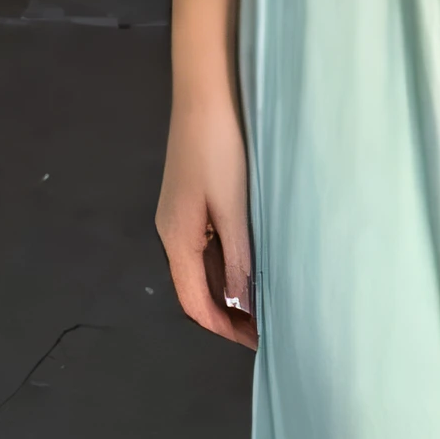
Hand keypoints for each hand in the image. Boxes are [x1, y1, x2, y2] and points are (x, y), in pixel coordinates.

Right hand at [158, 86, 257, 350]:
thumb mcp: (233, 209)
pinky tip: (249, 266)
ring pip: (201, 269)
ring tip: (263, 304)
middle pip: (195, 289)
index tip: (256, 343)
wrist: (205, 95)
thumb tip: (240, 306)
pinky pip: (206, 247)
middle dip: (228, 315)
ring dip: (228, 291)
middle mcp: (173, 233)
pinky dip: (225, 266)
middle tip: (266, 328)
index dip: (224, 328)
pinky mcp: (190, 201)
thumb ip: (237, 260)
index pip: (195, 303)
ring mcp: (179, 216)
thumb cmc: (219, 149)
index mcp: (178, 239)